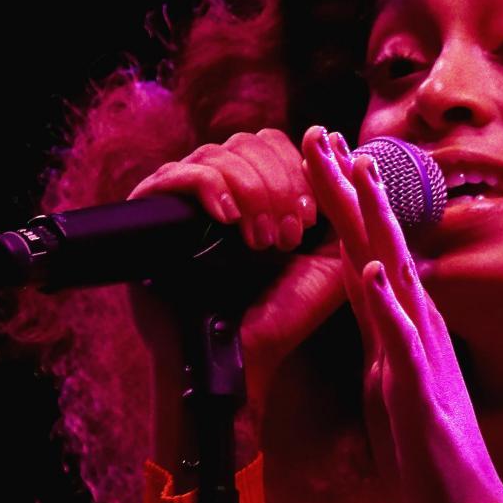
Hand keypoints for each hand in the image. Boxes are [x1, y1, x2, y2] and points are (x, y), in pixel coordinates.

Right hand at [122, 128, 349, 452]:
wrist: (241, 359)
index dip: (297, 171)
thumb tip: (350, 159)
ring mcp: (184, 199)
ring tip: (262, 242)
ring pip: (218, 154)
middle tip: (288, 237)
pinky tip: (228, 219)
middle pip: (249, 143)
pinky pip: (176, 174)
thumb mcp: (332, 259)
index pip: (273, 143)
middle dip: (278, 185)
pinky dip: (209, 189)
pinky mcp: (151, 212)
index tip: (309, 220)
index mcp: (256, 193)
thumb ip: (346, 214)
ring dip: (251, 194)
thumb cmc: (282, 315)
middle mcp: (219, 189)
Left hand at [305, 128, 502, 502]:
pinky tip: (375, 270)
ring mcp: (419, 357)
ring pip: (394, 276)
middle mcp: (413, 329)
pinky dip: (390, 304)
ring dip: (374, 225)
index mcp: (399, 328)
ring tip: (357, 175)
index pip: (363, 251)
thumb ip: (383, 344)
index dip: (341, 201)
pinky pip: (403, 341)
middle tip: (321, 132)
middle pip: (375, 245)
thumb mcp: (391, 388)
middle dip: (348, 188)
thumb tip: (370, 308)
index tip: (322, 151)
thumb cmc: (426, 456)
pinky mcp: (420, 392)